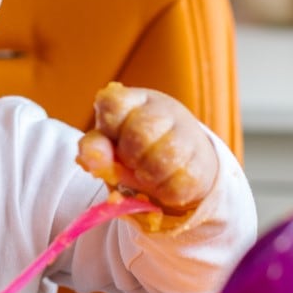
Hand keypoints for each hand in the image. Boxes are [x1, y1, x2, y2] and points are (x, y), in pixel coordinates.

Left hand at [77, 82, 217, 215]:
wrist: (180, 164)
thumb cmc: (133, 150)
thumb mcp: (108, 145)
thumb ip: (94, 149)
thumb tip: (89, 160)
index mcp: (134, 100)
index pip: (113, 103)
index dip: (109, 125)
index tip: (114, 136)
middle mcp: (164, 111)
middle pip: (140, 132)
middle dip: (129, 155)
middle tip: (132, 161)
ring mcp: (188, 135)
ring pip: (164, 158)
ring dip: (148, 176)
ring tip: (146, 175)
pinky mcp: (203, 165)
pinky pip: (179, 184)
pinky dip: (165, 192)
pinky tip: (164, 184)